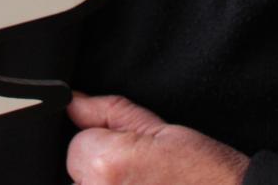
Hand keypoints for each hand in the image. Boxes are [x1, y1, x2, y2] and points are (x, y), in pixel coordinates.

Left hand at [66, 92, 248, 184]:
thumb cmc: (203, 171)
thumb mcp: (157, 126)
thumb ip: (107, 111)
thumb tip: (74, 102)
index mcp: (106, 163)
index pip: (76, 145)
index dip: (104, 145)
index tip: (132, 154)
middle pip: (77, 175)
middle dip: (101, 172)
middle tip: (141, 176)